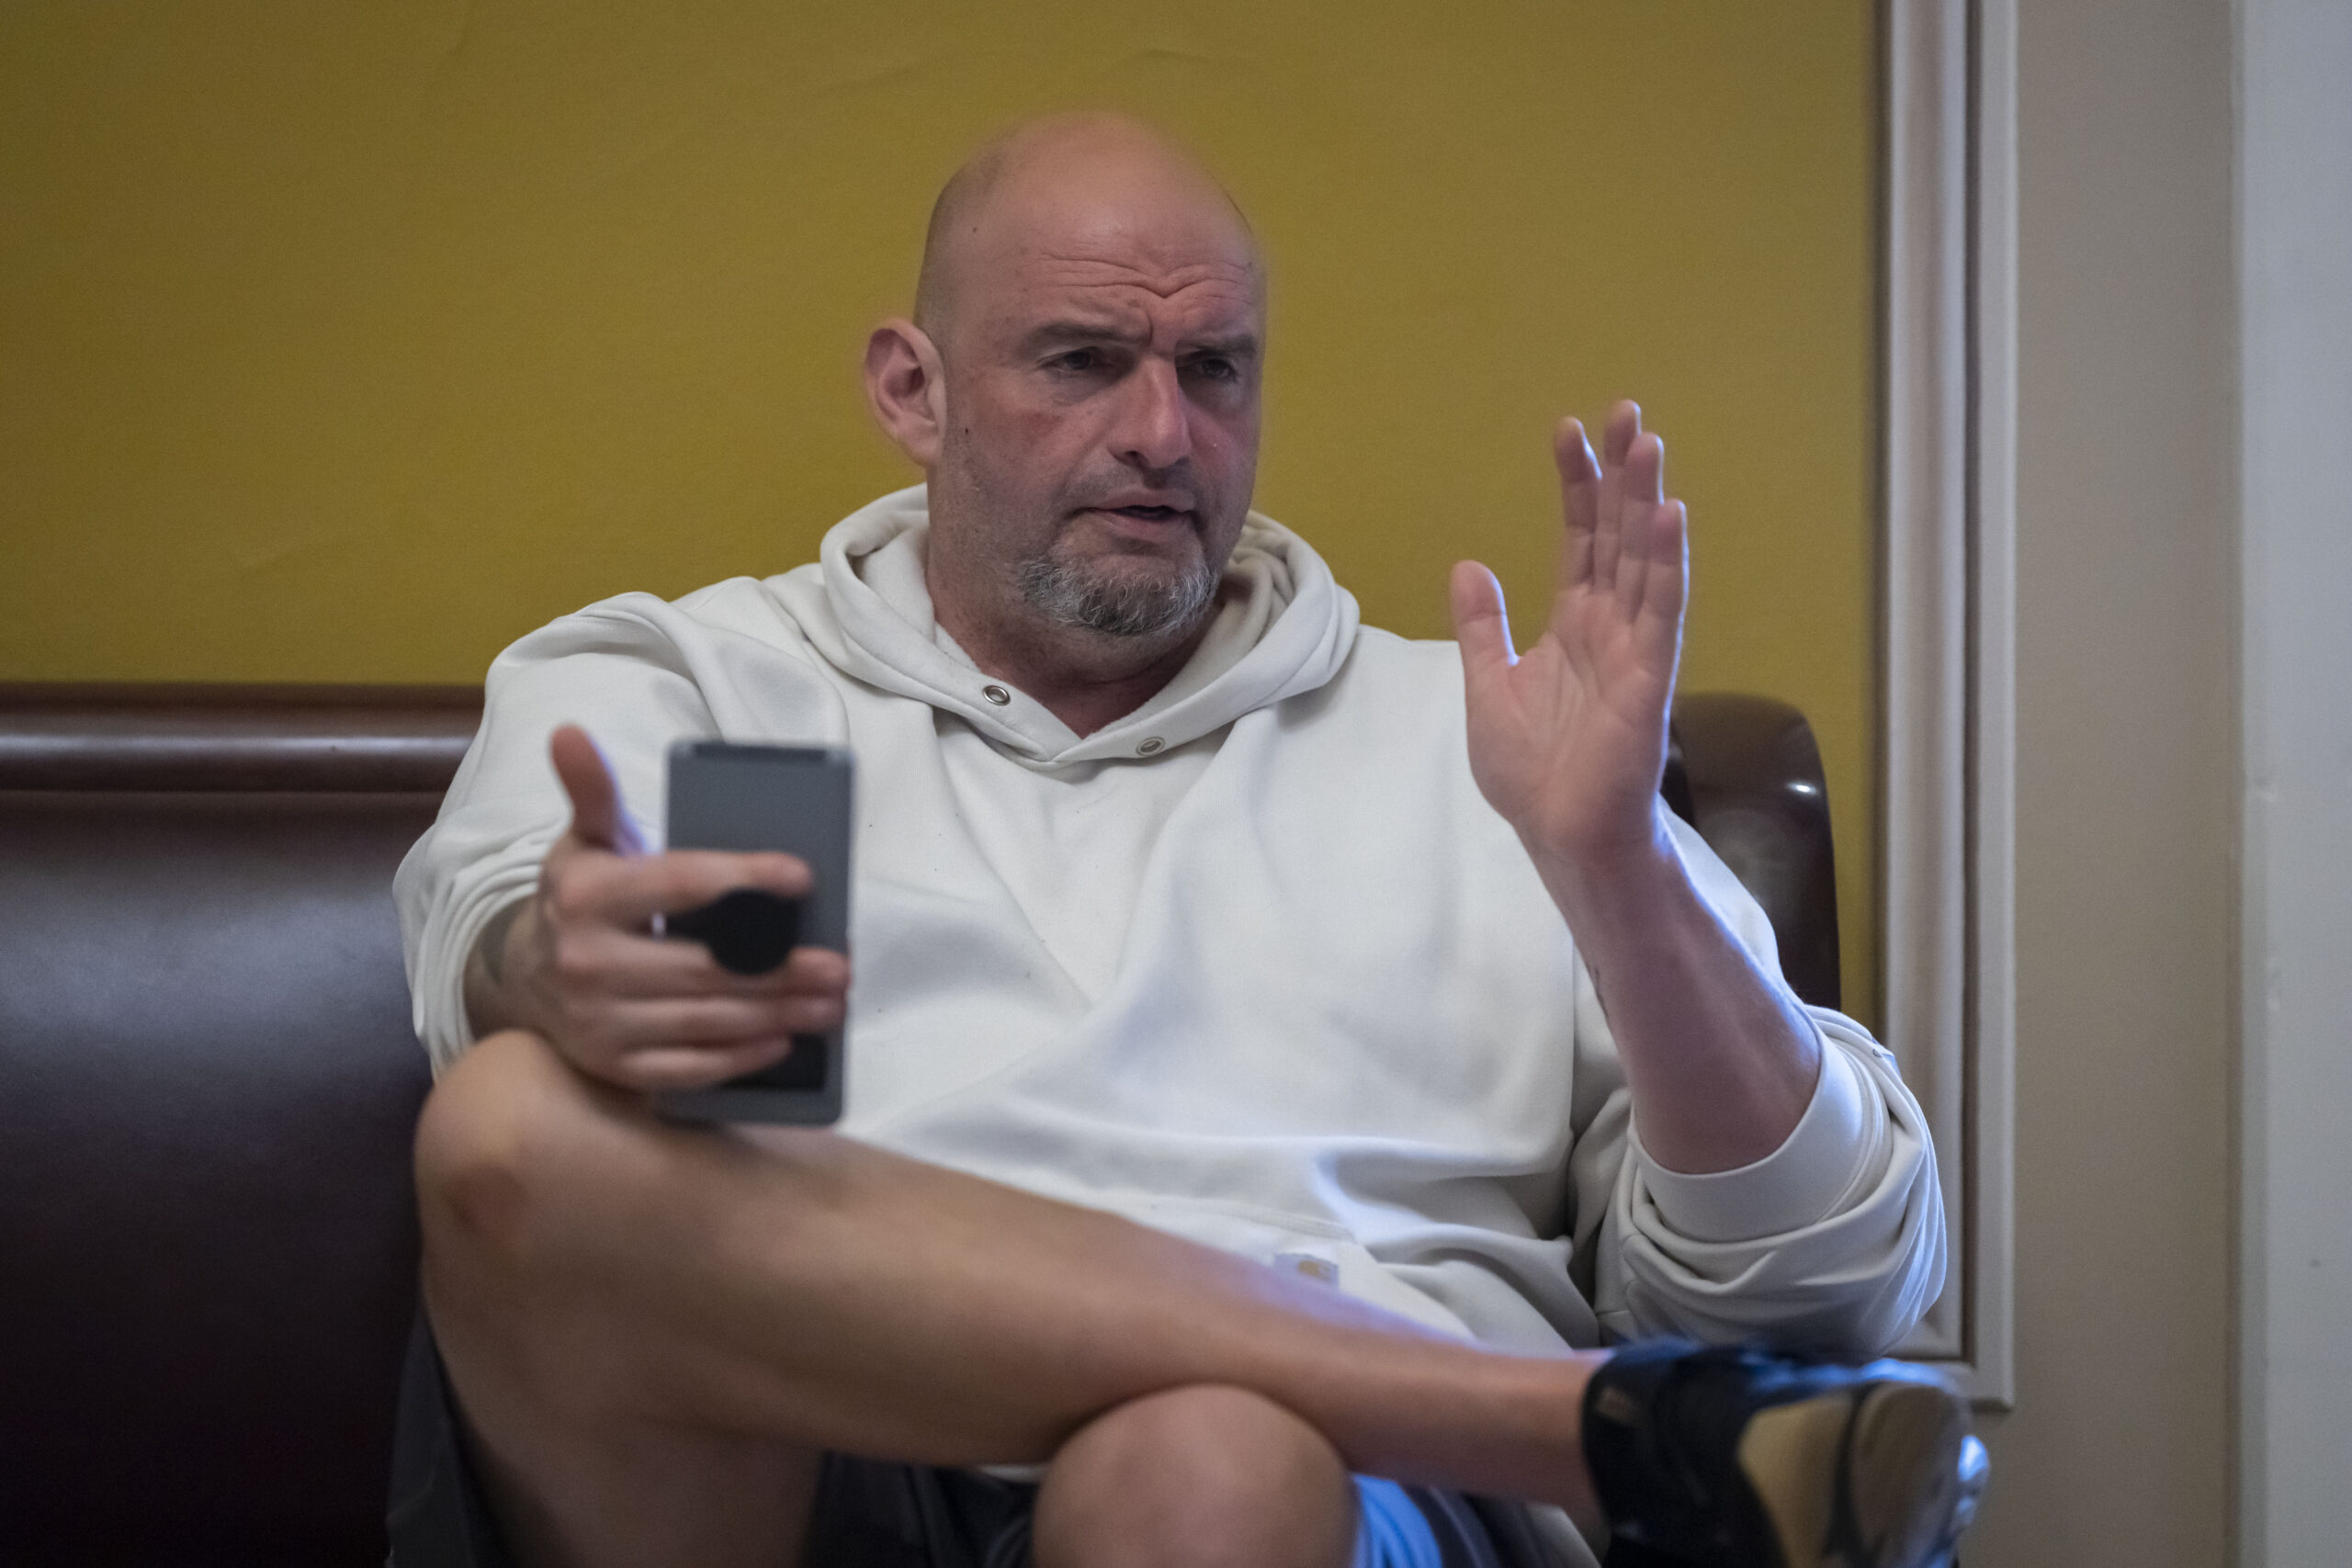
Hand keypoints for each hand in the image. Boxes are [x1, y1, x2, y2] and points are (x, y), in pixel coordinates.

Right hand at [466, 725, 850, 1093]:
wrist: (521, 978)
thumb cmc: (579, 900)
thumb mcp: (585, 842)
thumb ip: (593, 792)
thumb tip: (571, 733)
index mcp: (586, 897)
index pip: (680, 884)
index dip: (743, 879)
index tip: (802, 877)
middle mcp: (587, 962)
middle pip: (704, 966)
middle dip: (781, 969)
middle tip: (840, 965)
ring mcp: (599, 1022)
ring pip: (704, 1021)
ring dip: (776, 1015)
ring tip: (831, 1003)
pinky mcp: (613, 1066)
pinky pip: (686, 1068)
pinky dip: (738, 1060)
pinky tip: (783, 1043)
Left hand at [1450, 401, 1685, 872]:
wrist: (1561, 834)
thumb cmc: (1533, 772)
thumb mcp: (1487, 685)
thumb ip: (1482, 627)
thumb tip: (1466, 565)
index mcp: (1573, 623)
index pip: (1579, 538)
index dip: (1576, 485)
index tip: (1567, 430)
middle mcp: (1610, 625)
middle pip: (1618, 534)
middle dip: (1620, 473)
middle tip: (1624, 411)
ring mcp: (1635, 647)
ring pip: (1644, 559)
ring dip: (1648, 501)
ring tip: (1648, 443)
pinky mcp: (1650, 677)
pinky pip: (1662, 611)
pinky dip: (1667, 564)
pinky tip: (1671, 517)